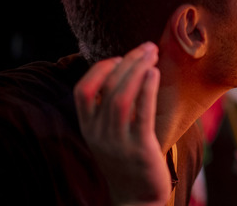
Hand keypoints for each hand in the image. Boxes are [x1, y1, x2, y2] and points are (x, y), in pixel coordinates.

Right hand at [74, 42, 170, 205]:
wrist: (137, 198)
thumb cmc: (127, 160)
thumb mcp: (110, 135)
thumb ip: (111, 109)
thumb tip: (127, 73)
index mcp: (89, 128)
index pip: (82, 90)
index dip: (99, 69)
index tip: (121, 57)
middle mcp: (99, 133)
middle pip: (107, 88)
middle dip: (128, 62)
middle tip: (148, 46)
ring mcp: (118, 141)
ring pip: (121, 97)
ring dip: (138, 70)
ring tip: (152, 54)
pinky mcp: (140, 147)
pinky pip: (141, 114)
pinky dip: (146, 90)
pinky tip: (155, 73)